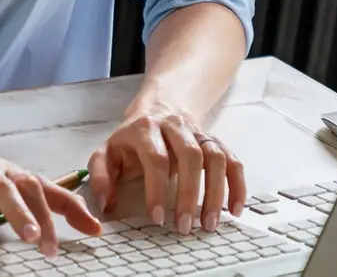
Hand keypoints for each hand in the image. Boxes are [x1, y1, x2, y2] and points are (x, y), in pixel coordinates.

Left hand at [87, 99, 245, 234]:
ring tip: (209, 223)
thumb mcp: (107, 152)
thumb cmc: (131, 140)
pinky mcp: (214, 141)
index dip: (157, 189)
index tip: (158, 218)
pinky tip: (235, 208)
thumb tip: (106, 204)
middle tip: (185, 226)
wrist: (157, 109)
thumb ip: (100, 176)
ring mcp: (198, 132)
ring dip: (215, 192)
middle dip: (189, 194)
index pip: (156, 158)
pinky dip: (237, 184)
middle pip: (190, 156)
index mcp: (145, 128)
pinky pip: (231, 160)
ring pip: (214, 157)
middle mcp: (174, 126)